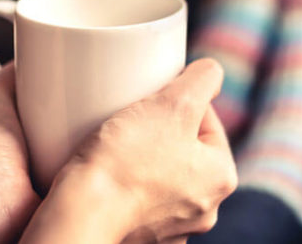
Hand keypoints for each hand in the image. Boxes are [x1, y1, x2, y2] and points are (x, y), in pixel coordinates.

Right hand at [20, 59, 237, 243]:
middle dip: (161, 128)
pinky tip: (109, 173)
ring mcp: (172, 228)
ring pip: (161, 172)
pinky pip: (137, 198)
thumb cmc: (127, 160)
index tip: (152, 101)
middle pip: (185, 147)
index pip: (207, 120)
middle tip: (133, 118)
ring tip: (118, 144)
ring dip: (143, 155)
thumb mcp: (175, 103)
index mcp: (222, 177)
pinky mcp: (140, 236)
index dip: (178, 101)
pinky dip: (125, 184)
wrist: (79, 216)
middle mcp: (204, 209)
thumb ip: (203, 79)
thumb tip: (211, 73)